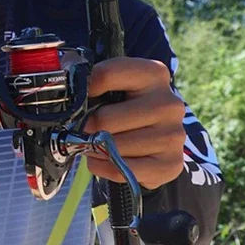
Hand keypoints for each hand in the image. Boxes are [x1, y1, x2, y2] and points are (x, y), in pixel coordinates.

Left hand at [83, 57, 185, 188]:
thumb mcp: (116, 86)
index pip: (106, 75)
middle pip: (106, 119)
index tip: (80, 98)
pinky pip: (121, 169)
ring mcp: (174, 135)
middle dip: (89, 128)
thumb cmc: (129, 108)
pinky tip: (105, 159)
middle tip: (86, 130)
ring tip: (98, 144)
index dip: (85, 89)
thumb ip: (96, 84)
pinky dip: (104, 167)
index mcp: (154, 74)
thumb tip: (70, 96)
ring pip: (113, 147)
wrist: (157, 138)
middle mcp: (169, 103)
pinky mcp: (171, 164)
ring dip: (97, 149)